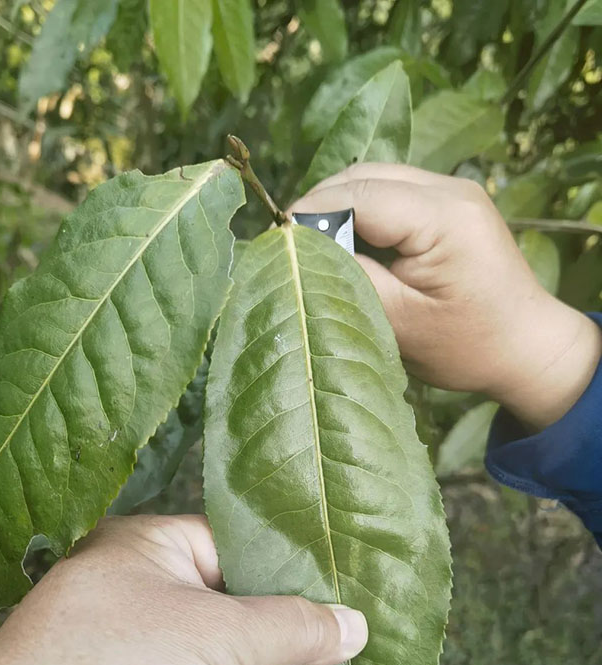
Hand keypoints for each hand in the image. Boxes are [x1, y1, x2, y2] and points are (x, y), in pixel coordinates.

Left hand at [0, 515, 366, 664]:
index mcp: (149, 550)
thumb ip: (293, 628)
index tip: (348, 580)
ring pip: (230, 660)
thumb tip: (354, 625)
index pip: (234, 543)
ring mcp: (147, 662)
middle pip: (237, 604)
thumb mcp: (219, 636)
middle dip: (290, 626)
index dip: (290, 564)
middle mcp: (145, 598)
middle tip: (352, 634)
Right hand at [293, 164, 601, 430]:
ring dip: (336, 209)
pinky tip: (344, 244)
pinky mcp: (447, 201)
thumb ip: (350, 280)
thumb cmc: (469, 346)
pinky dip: (359, 213)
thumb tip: (299, 253)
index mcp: (443, 216)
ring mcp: (451, 190)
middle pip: (361, 178)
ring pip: (371, 179)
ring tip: (311, 251)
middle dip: (317, 210)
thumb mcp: (402, 323)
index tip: (276, 248)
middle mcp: (449, 189)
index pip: (356, 195)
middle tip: (288, 253)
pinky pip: (389, 192)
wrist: (528, 346)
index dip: (308, 217)